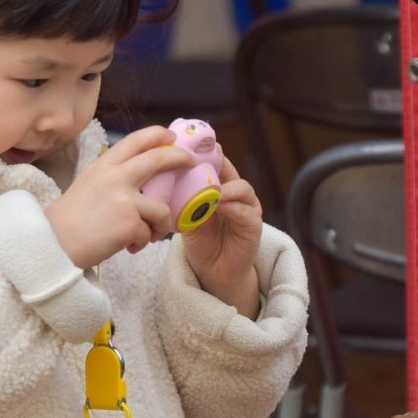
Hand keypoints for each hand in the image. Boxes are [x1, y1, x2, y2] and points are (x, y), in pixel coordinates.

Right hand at [45, 126, 194, 268]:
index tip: (171, 136)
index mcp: (103, 166)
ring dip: (159, 226)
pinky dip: (141, 243)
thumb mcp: (88, 185)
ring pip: (162, 209)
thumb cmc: (69, 221)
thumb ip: (113, 176)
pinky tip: (126, 247)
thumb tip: (141, 176)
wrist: (53, 245)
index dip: (157, 135)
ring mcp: (124, 199)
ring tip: (146, 236)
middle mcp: (115, 176)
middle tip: (189, 163)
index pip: (135, 140)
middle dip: (179, 158)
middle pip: (158, 159)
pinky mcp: (130, 223)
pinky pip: (149, 234)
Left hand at [182, 158, 262, 317]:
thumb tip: (164, 180)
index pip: (213, 162)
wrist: (213, 271)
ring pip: (241, 187)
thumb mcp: (186, 216)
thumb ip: (182, 199)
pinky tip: (218, 205)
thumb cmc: (200, 241)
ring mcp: (247, 207)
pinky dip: (232, 206)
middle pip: (229, 169)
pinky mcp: (253, 225)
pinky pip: (245, 211)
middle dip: (215, 161)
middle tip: (197, 158)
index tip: (186, 146)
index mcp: (219, 186)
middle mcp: (235, 193)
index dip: (202, 153)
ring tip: (209, 188)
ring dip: (225, 186)